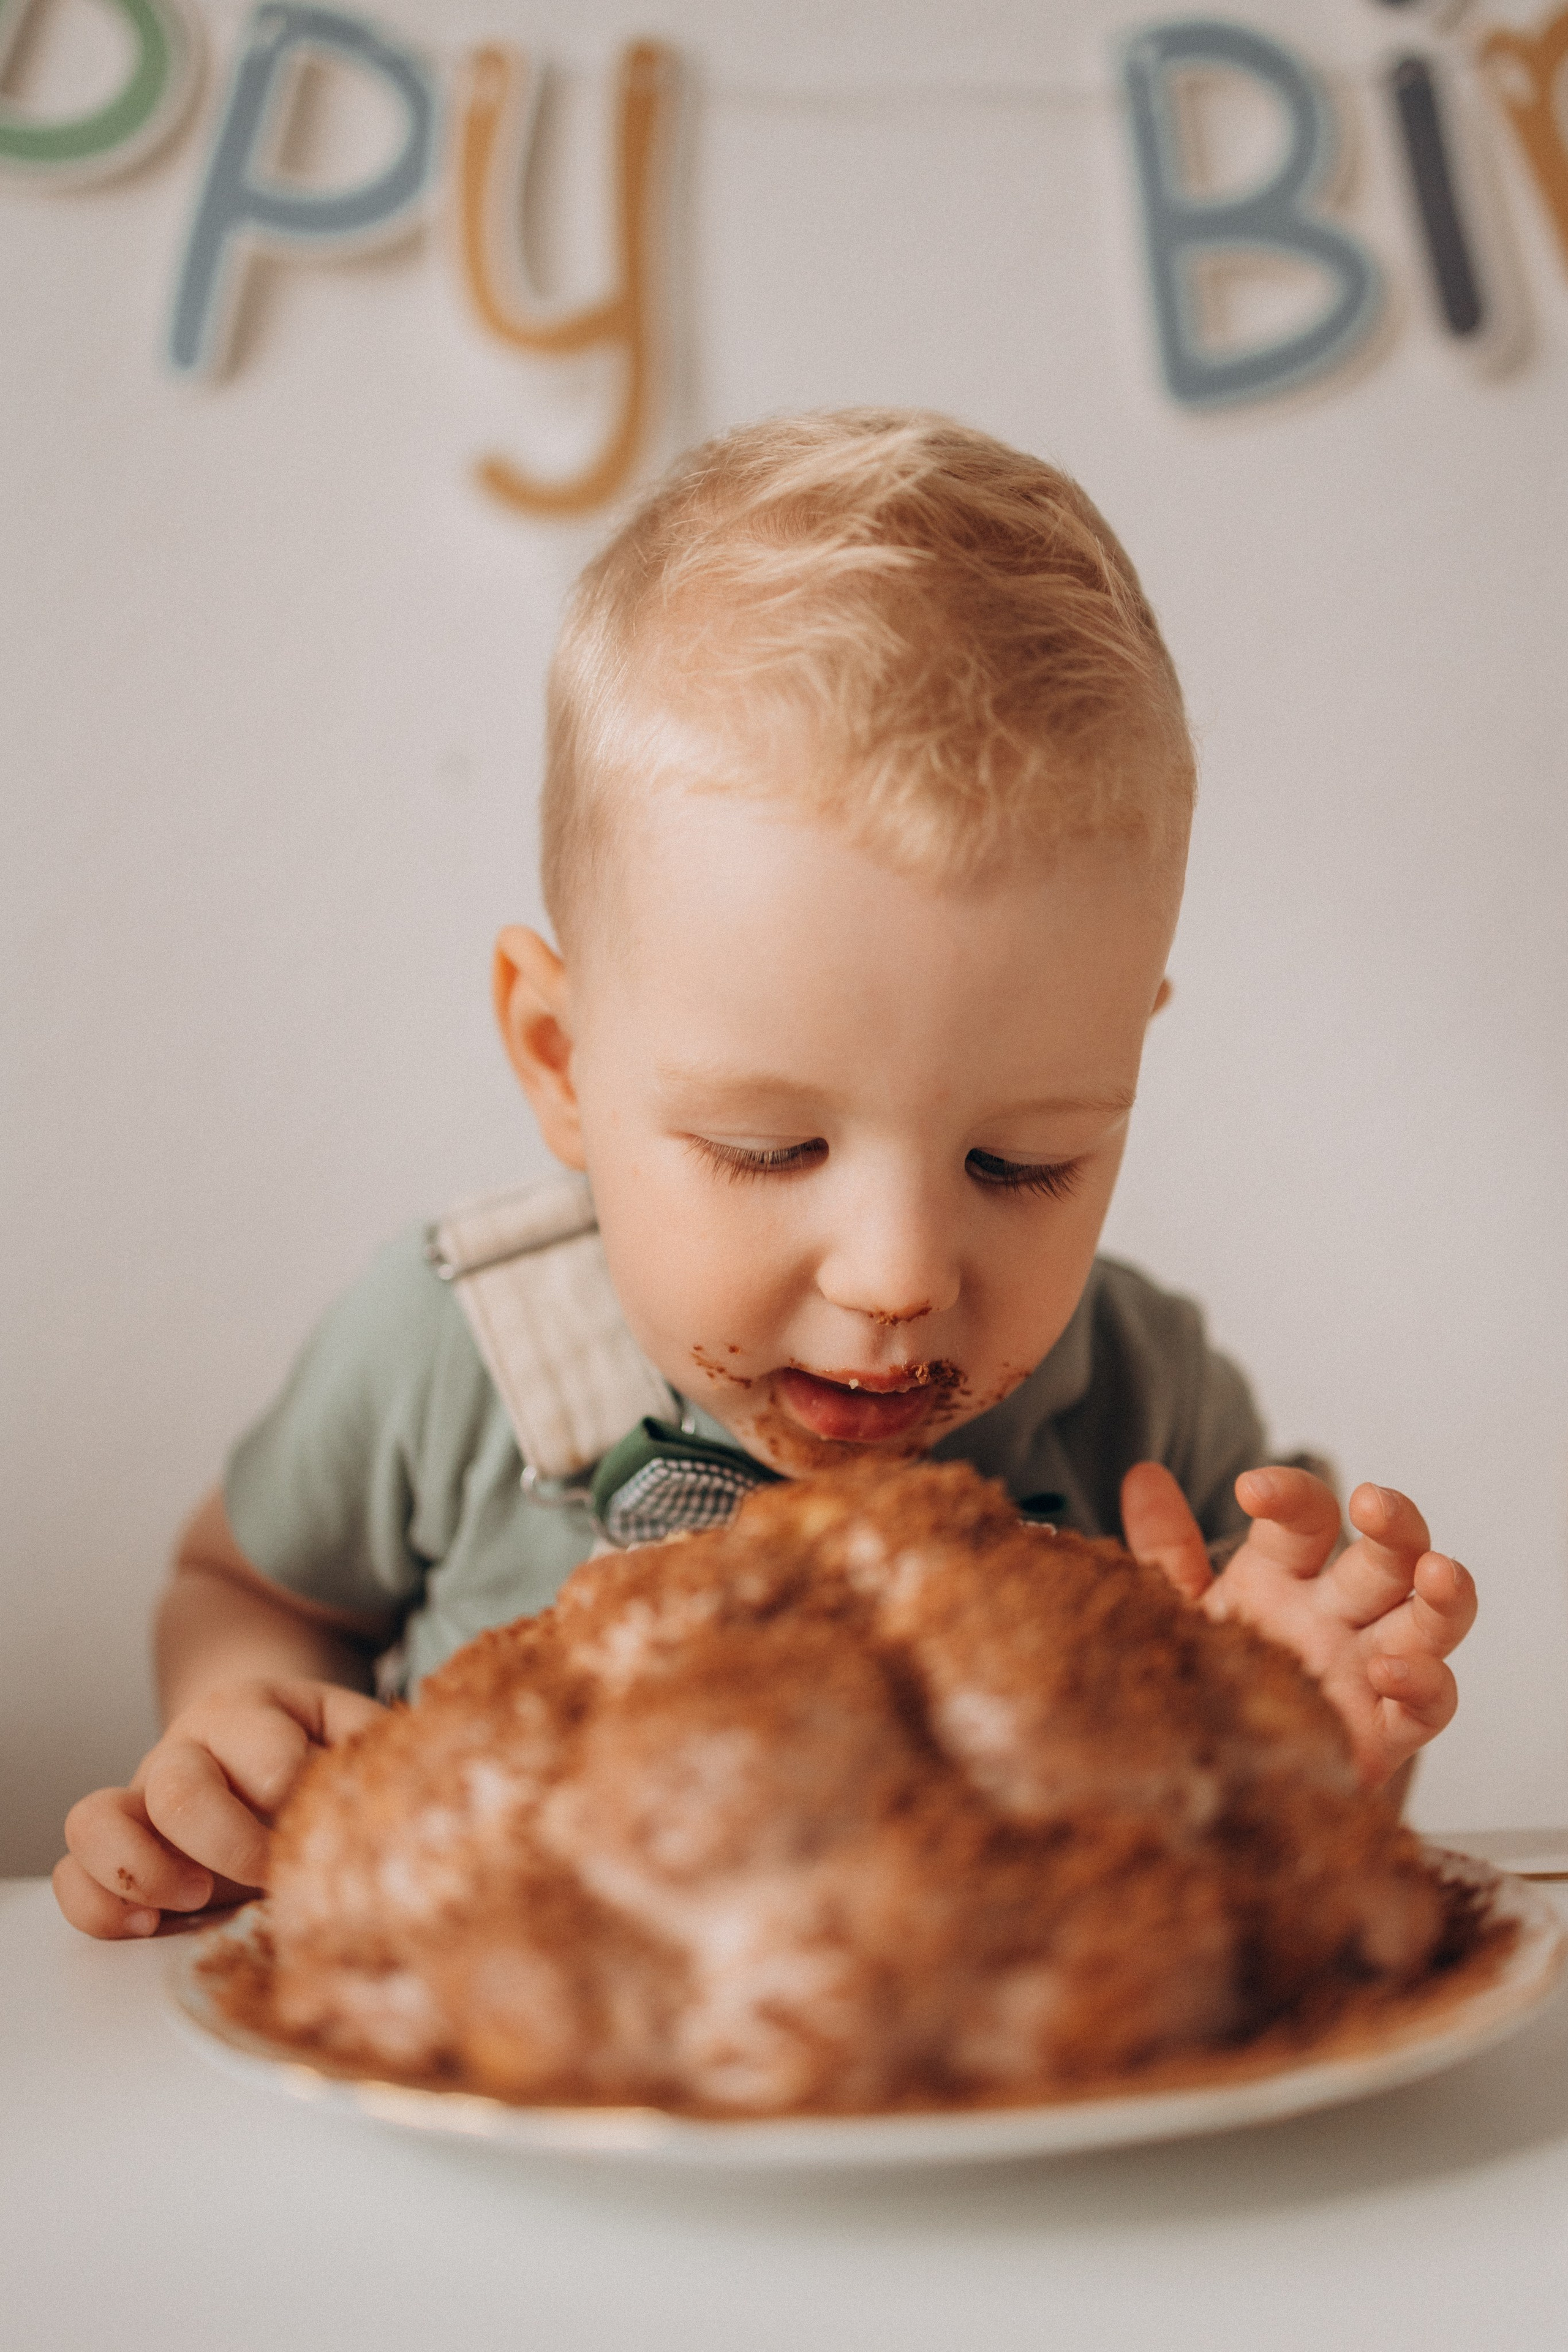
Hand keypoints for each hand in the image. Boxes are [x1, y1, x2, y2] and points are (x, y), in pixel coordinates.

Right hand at [53, 1678, 382, 1939]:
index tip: (318, 1828)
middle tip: (264, 1870)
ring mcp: (140, 1799)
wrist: (261, 1747)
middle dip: (229, 1843)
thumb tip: (420, 1773)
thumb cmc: (315, 1749)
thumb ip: (374, 1746)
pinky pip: (72, 1876)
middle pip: (180, 1788)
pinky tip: (150, 1927)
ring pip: (94, 1819)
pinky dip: (99, 1907)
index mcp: (249, 1712)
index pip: (268, 1755)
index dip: (297, 1800)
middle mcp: (184, 1750)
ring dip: (144, 1870)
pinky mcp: (115, 1850)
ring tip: (197, 1898)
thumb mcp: (350, 1731)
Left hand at [1121, 1462, 1476, 1787]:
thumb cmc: (1204, 1681)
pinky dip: (1425, 1682)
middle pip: (1387, 1556)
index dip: (1290, 1493)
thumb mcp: (1177, 1612)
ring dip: (1444, 1594)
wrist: (1205, 1780)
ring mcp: (1368, 1669)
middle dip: (1394, 1522)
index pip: (1307, 1516)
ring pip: (1430, 1620)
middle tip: (1373, 1503)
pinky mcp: (1386, 1731)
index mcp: (1284, 1576)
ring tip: (1437, 1570)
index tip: (1250, 1489)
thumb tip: (1143, 1475)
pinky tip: (1392, 1669)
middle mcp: (1335, 1615)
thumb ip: (1165, 1549)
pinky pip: (1430, 1704)